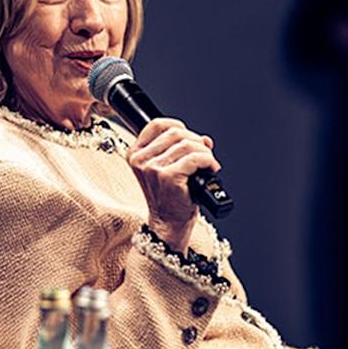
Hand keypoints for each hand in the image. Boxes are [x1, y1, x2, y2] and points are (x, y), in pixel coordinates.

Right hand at [127, 117, 219, 251]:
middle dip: (196, 142)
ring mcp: (153, 169)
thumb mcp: (169, 167)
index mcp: (135, 154)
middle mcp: (141, 160)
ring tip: (208, 164)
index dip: (178, 126)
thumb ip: (182, 149)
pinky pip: (195, 158)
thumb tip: (204, 139)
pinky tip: (211, 169)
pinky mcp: (169, 177)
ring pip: (188, 144)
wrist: (168, 224)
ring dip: (205, 153)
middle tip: (204, 155)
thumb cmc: (169, 197)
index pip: (157, 124)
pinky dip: (208, 161)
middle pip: (176, 133)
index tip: (189, 136)